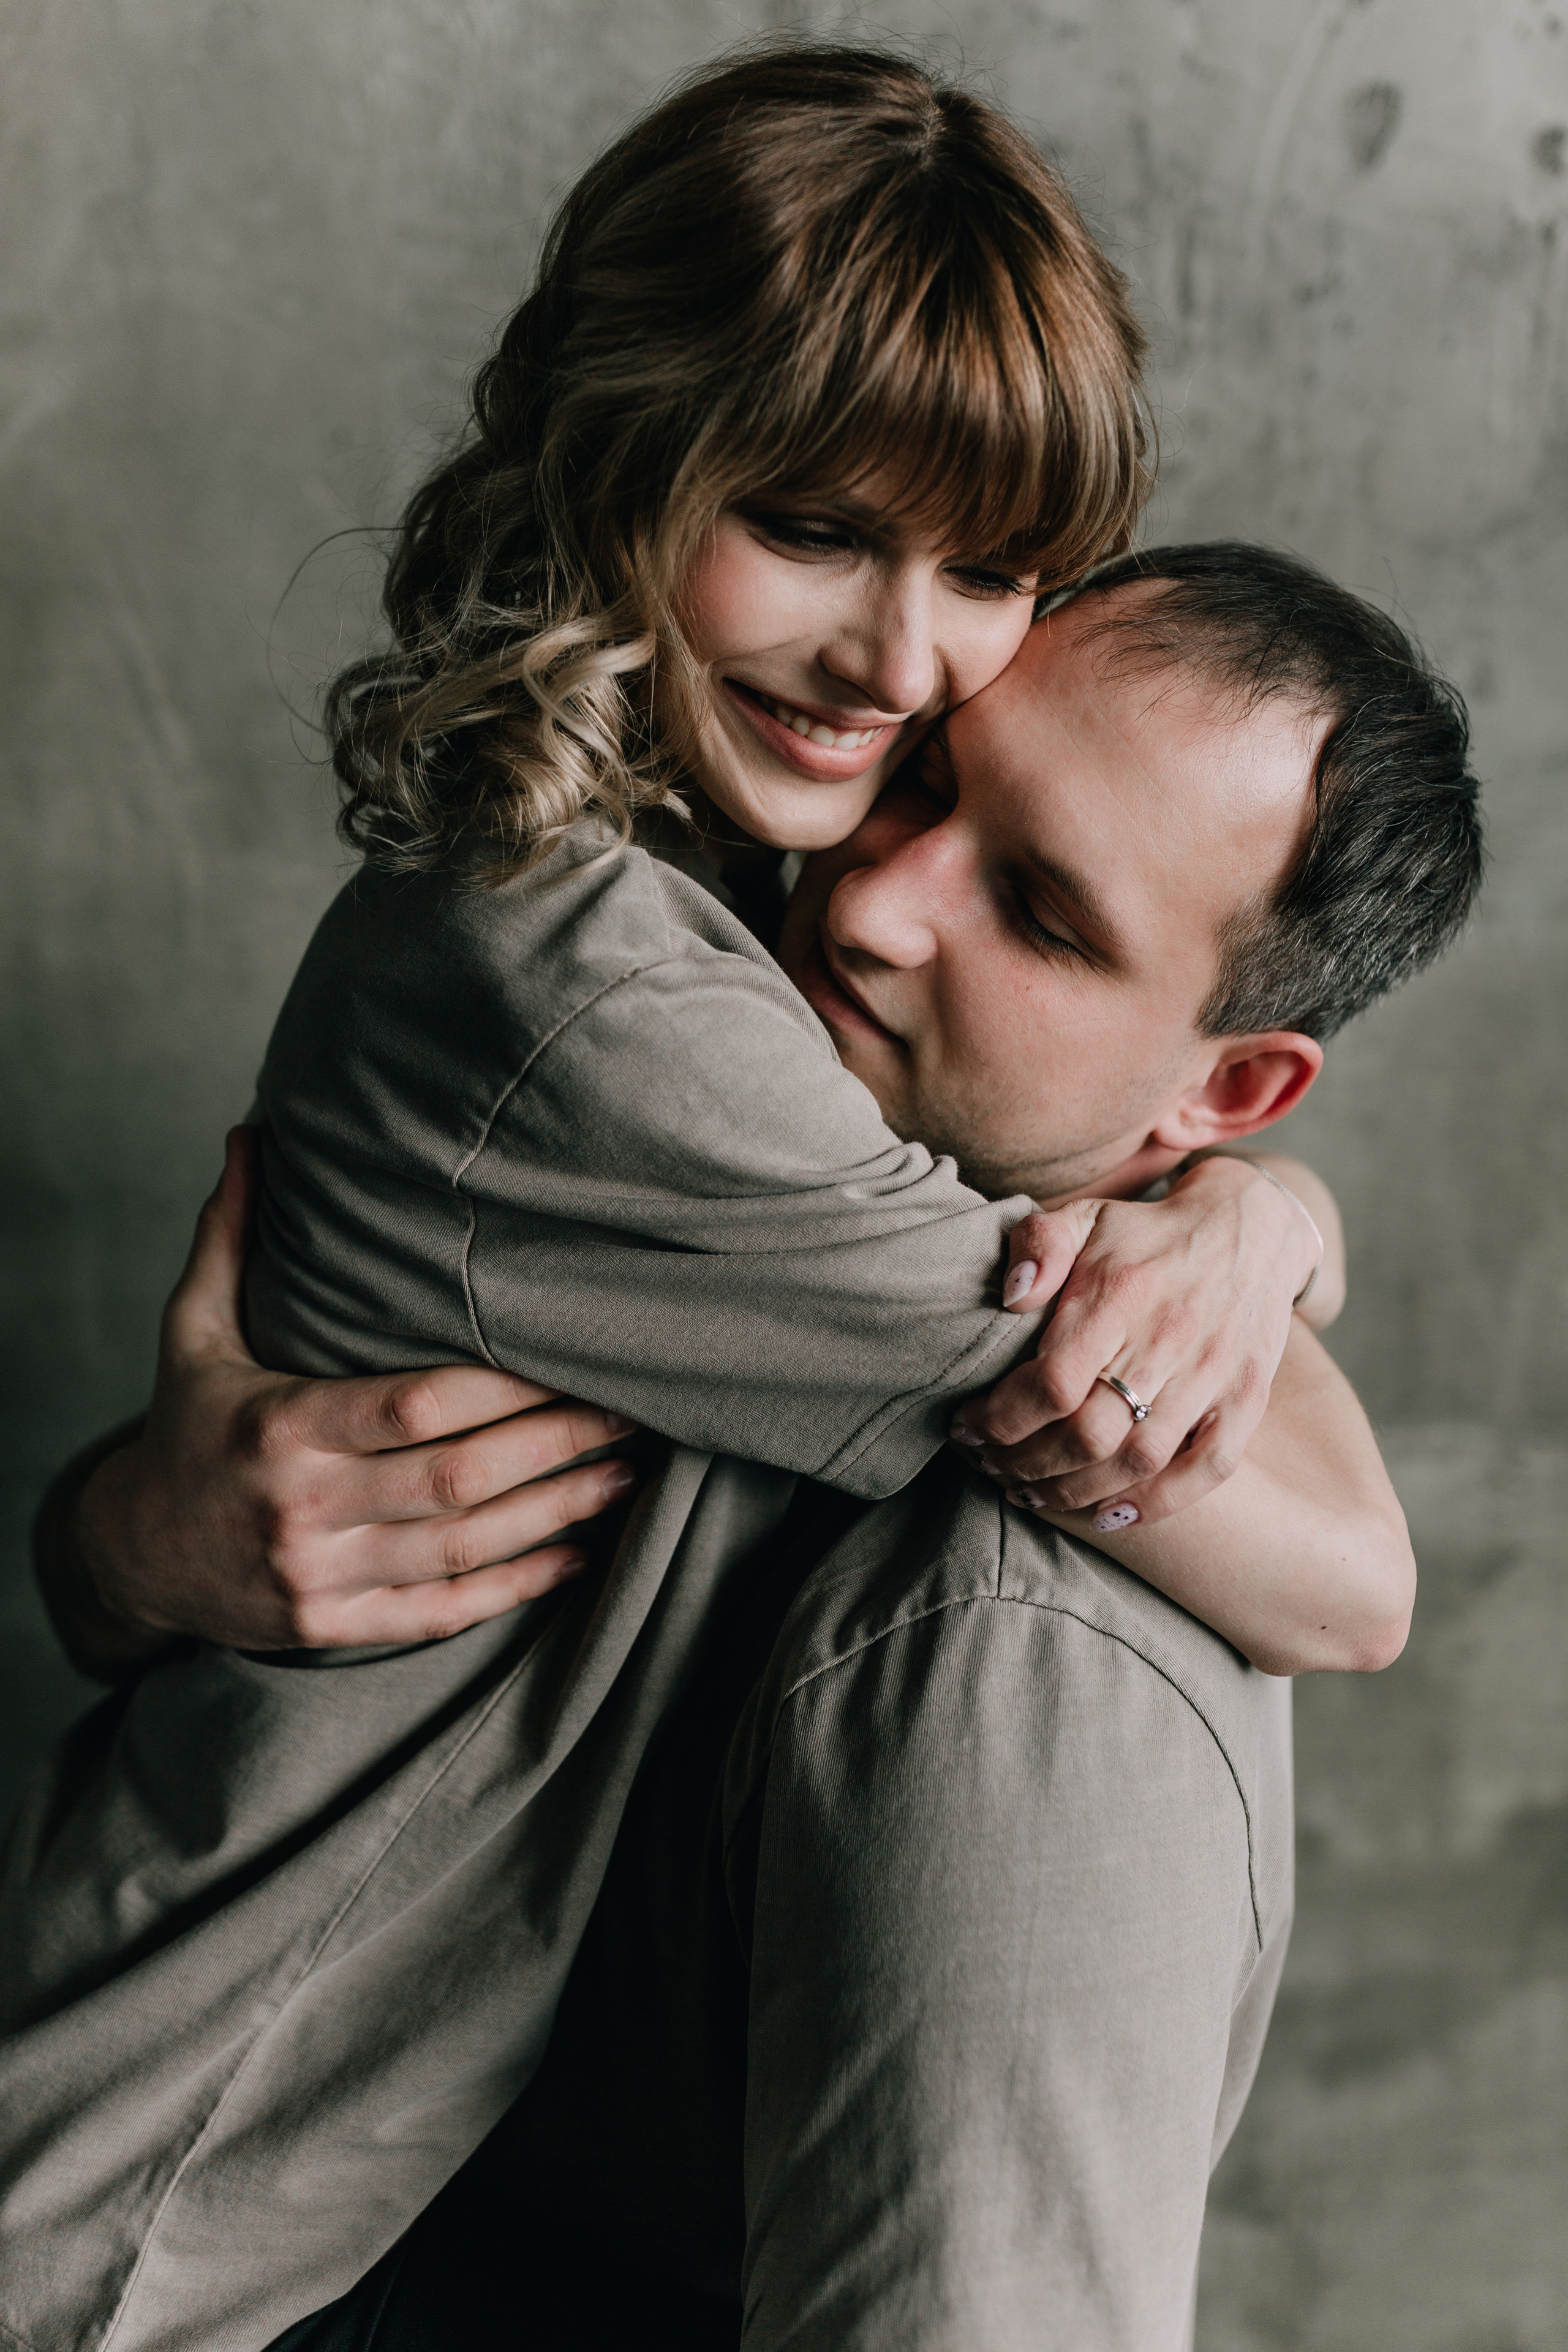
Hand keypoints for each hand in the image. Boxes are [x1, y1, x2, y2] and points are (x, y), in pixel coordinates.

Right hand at [54, 1129, 640, 1673]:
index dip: (504, 1388)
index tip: (570, 1357)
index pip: (415, 1405)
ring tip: (628, 1472)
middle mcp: (302, 1510)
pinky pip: (444, 1611)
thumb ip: (229, 1236)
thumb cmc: (187, 1424)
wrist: (130, 1553)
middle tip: (631, 1409)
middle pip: (457, 1479)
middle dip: (557, 1444)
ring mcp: (320, 1579)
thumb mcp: (191, 1330)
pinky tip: (577, 1553)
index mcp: (278, 1427)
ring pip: (465, 1549)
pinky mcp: (335, 1629)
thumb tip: (252, 1134)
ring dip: (558, 1512)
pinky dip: (517, 1586)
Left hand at [952, 1156, 1321, 1527]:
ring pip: (1139, 1459)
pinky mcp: (1246, 1398)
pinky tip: (1109, 1514)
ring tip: (1031, 1492)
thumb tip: (1010, 1298)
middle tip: (991, 1465)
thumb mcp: (1085, 1215)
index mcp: (1121, 1294)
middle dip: (1026, 1461)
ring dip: (1076, 1490)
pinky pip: (1208, 1468)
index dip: (1001, 1417)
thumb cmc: (1147, 1233)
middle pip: (1090, 1432)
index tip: (967, 1425)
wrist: (1252, 1227)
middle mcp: (1170, 1338)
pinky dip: (1159, 1502)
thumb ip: (1038, 1245)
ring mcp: (1214, 1374)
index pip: (1052, 1381)